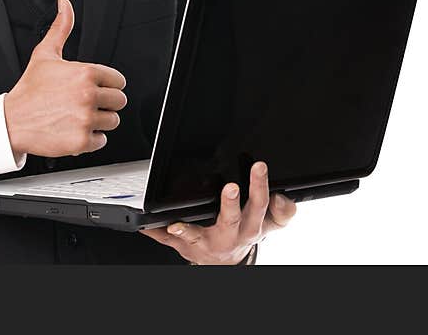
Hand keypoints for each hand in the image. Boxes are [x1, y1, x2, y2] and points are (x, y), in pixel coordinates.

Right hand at [4, 0, 127, 156]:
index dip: (107, 84)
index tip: (94, 88)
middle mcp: (88, 95)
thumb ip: (61, 27)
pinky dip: (91, 139)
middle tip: (85, 104)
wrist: (11, 121)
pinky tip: (74, 129)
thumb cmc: (29, 90)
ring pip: (113, 121)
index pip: (118, 81)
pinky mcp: (82, 140)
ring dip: (99, 121)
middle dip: (105, 103)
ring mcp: (86, 119)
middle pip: (119, 101)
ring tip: (78, 116)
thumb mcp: (45, 54)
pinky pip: (102, 140)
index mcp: (85, 73)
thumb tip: (65, 4)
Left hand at [140, 161, 296, 264]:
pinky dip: (156, 232)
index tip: (258, 165)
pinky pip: (168, 239)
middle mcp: (230, 235)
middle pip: (233, 219)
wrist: (226, 262)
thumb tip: (282, 197)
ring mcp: (206, 242)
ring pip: (197, 235)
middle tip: (231, 187)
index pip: (260, 204)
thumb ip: (282, 211)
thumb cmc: (244, 233)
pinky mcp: (185, 245)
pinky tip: (145, 225)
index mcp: (251, 225)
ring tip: (177, 223)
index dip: (261, 185)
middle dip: (231, 204)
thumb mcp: (269, 224)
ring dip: (187, 229)